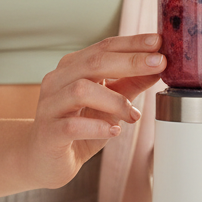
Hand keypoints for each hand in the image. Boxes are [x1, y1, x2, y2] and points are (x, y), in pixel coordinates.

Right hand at [25, 33, 163, 188]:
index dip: (132, 43)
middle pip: (94, 62)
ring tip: (133, 115)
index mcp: (73, 68)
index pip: (104, 47)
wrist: (43, 159)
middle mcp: (58, 81)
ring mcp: (50, 106)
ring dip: (115, 101)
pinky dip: (97, 126)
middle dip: (130, 61)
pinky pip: (72, 125)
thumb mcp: (109, 103)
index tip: (158, 42)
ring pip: (81, 90)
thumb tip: (157, 67)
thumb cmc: (77, 127)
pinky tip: (114, 130)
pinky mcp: (49, 133)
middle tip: (158, 64)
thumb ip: (130, 84)